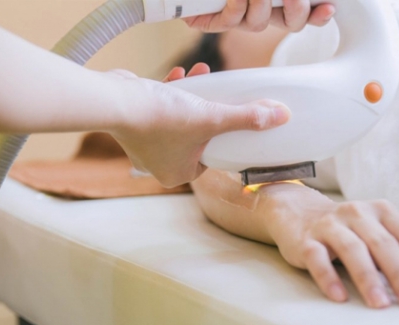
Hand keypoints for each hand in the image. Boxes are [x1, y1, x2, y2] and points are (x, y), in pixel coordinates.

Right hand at [107, 65, 290, 187]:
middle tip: (218, 97)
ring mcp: (145, 145)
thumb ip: (246, 119)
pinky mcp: (135, 125)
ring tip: (201, 78)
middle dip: (208, 113)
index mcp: (179, 174)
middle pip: (197, 138)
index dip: (223, 139)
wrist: (117, 102)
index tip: (230, 122)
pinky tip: (178, 75)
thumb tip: (281, 117)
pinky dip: (172, 94)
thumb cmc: (161, 119)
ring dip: (192, 99)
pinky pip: (161, 111)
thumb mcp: (212, 118)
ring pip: (179, 122)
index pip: (212, 158)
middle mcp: (160, 165)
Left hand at [184, 0, 335, 32]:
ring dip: (260, 3)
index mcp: (278, 0)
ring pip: (260, 23)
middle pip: (292, 23)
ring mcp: (239, 18)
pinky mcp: (214, 21)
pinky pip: (232, 20)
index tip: (330, 7)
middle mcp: (262, 11)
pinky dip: (237, 6)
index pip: (307, 12)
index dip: (320, 14)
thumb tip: (321, 1)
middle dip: (296, 10)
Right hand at [262, 184, 398, 307]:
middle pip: (384, 244)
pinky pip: (318, 259)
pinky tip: (339, 297)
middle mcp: (358, 213)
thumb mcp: (375, 231)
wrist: (296, 212)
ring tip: (380, 305)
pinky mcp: (306, 240)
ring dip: (368, 278)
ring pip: (353, 250)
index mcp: (382, 211)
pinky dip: (329, 277)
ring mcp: (330, 225)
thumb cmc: (347, 230)